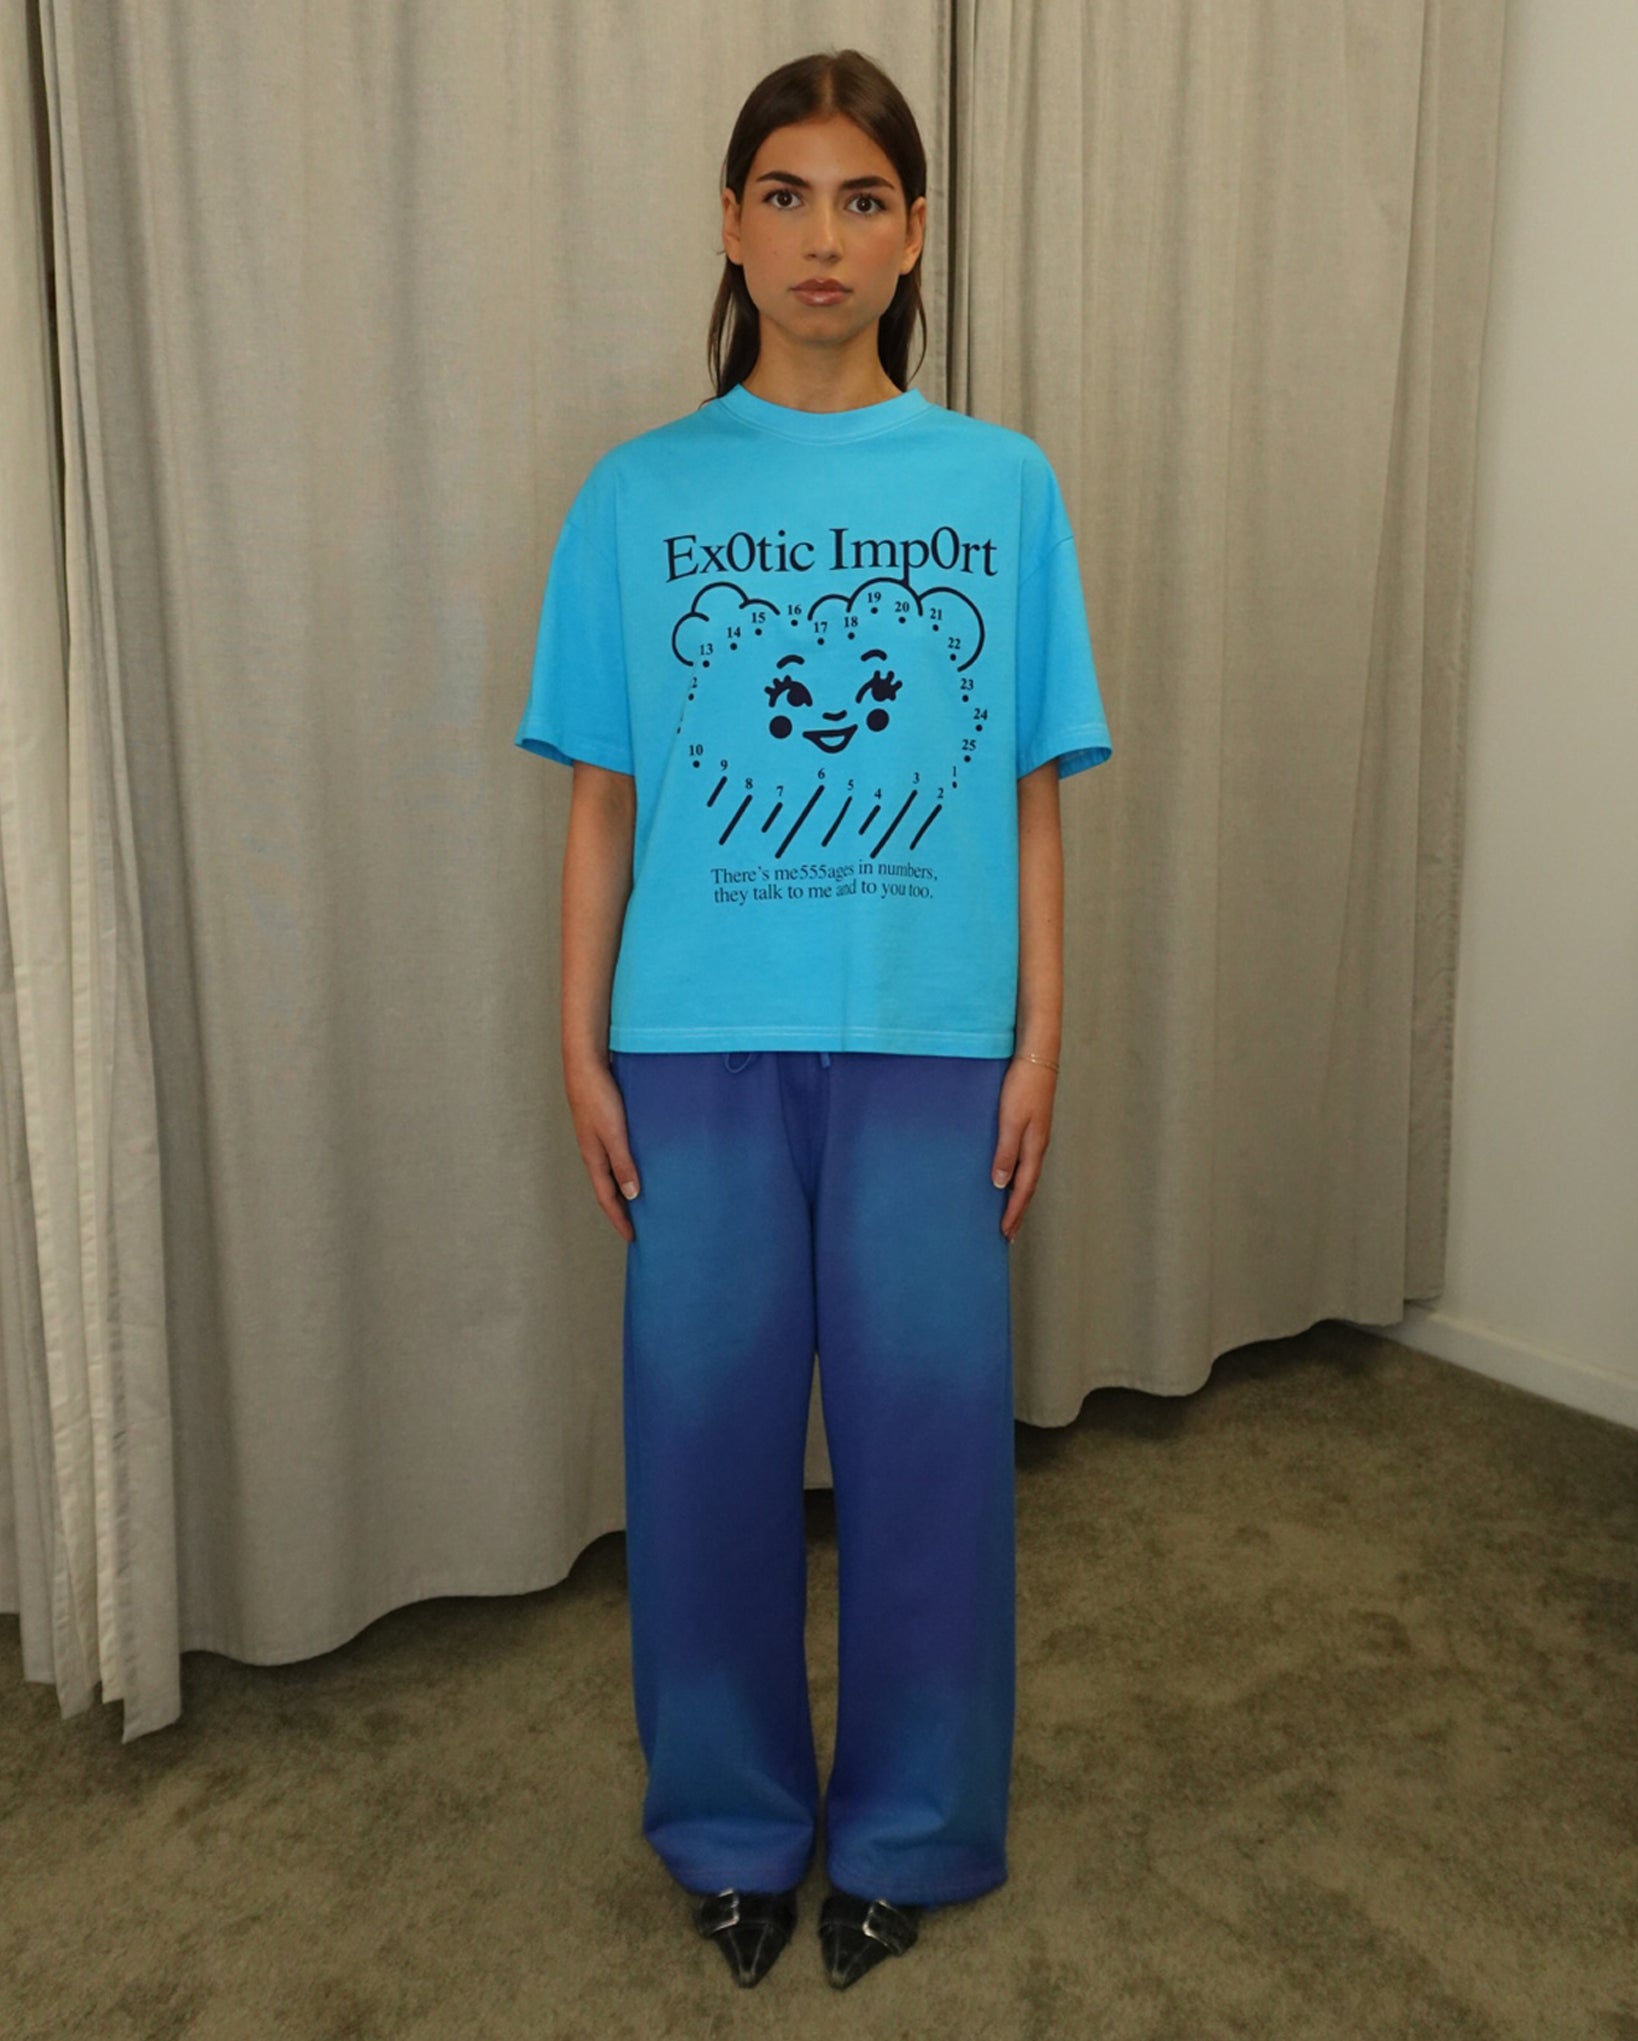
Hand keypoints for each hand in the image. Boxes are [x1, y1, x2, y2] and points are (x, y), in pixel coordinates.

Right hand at [565, 1053, 640, 1243]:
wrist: (585, 1063)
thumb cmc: (598, 1096)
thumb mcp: (614, 1133)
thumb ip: (623, 1163)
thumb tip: (632, 1195)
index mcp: (594, 1158)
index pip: (607, 1198)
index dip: (619, 1219)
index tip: (632, 1237)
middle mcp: (594, 1152)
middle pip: (608, 1188)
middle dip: (621, 1209)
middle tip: (638, 1225)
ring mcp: (597, 1138)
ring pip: (611, 1171)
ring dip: (623, 1188)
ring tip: (641, 1200)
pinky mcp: (603, 1124)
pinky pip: (615, 1154)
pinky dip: (625, 1167)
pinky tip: (639, 1163)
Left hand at [992, 1056, 1056, 1241]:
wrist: (1037, 1057)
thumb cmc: (1022, 1086)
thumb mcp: (1010, 1121)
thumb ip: (1006, 1152)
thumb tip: (1000, 1184)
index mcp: (1034, 1148)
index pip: (1023, 1189)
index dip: (1014, 1212)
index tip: (1005, 1232)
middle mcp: (1037, 1146)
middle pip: (1028, 1186)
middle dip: (1018, 1210)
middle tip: (1009, 1232)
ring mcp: (1036, 1136)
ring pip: (1028, 1174)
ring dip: (1018, 1195)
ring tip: (1009, 1211)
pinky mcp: (1032, 1125)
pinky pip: (1025, 1160)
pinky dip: (1018, 1176)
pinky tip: (1010, 1175)